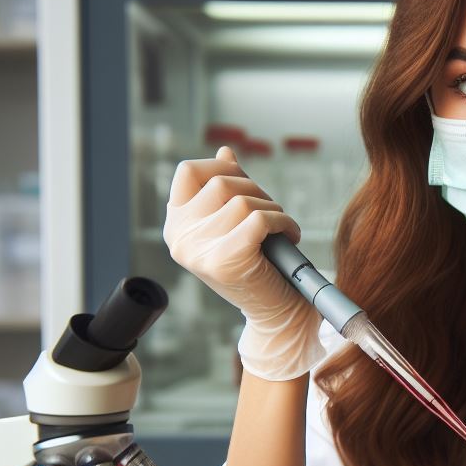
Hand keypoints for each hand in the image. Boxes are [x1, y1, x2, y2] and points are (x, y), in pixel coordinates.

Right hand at [163, 145, 323, 379]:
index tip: (246, 185)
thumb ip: (226, 190)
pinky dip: (283, 222)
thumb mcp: (234, 224)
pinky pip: (260, 219)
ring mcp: (199, 251)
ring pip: (243, 200)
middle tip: (273, 214)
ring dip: (274, 209)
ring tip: (282, 228)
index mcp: (176, 226)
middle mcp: (179, 238)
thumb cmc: (259, 265)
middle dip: (257, 191)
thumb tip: (225, 152)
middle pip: (222, 182)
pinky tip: (289, 235)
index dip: (222, 168)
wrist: (275, 313)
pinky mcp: (226, 261)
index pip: (188, 171)